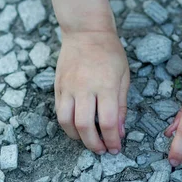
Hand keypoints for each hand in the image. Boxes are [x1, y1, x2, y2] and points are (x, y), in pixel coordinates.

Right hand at [55, 30, 129, 154]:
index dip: (112, 140)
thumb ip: (121, 106)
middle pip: (85, 126)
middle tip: (102, 150)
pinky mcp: (58, 86)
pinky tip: (77, 127)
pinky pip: (59, 111)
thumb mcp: (123, 77)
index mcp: (105, 86)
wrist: (86, 31)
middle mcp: (85, 88)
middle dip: (94, 144)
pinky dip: (67, 124)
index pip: (107, 122)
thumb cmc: (110, 52)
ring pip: (66, 121)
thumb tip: (119, 132)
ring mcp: (68, 87)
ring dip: (77, 137)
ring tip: (88, 141)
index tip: (116, 148)